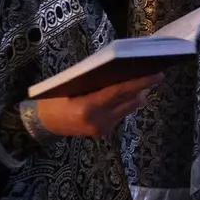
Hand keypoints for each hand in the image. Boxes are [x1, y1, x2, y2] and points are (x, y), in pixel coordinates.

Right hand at [34, 74, 161, 136]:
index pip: (120, 92)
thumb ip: (95, 79)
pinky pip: (122, 113)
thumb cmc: (54, 98)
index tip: (157, 74)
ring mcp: (102, 128)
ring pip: (129, 108)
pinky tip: (127, 92)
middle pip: (129, 101)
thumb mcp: (70, 84)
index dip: (140, 82)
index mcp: (88, 107)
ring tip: (143, 80)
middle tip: (155, 72)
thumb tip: (121, 68)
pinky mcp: (104, 132)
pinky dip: (126, 102)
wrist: (43, 124)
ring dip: (136, 94)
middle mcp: (98, 120)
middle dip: (143, 87)